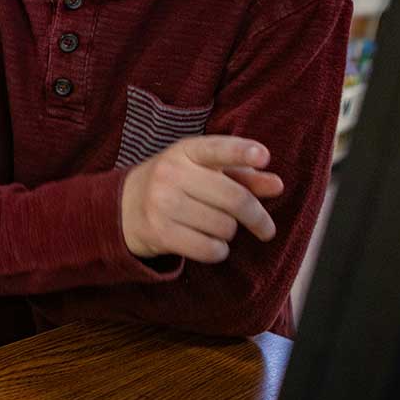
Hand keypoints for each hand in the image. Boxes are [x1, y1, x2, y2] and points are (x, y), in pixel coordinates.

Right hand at [121, 136, 286, 262]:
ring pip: (224, 227)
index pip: (217, 149)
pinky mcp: (159, 232)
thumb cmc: (176, 185)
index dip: (241, 151)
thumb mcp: (204, 171)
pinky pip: (208, 248)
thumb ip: (243, 175)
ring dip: (230, 233)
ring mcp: (162, 203)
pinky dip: (218, 251)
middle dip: (257, 218)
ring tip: (217, 228)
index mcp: (186, 152)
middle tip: (266, 229)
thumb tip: (276, 185)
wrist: (123, 207)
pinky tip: (210, 244)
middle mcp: (171, 174)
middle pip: (235, 198)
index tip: (264, 156)